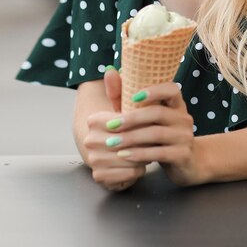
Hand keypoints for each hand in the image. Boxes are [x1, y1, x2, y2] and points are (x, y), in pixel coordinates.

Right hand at [81, 69, 145, 191]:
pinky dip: (138, 169)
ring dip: (144, 155)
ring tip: (150, 149)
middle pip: (128, 141)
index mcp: (94, 120)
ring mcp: (93, 160)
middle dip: (145, 140)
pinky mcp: (99, 176)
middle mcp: (90, 140)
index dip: (142, 123)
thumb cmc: (124, 126)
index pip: (124, 121)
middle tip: (156, 137)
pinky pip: (128, 174)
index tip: (153, 121)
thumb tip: (112, 69)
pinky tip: (141, 163)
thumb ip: (118, 88)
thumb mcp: (124, 106)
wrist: (116, 152)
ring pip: (130, 158)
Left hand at [100, 83, 202, 186]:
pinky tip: (124, 156)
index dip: (154, 91)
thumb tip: (110, 71)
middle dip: (132, 118)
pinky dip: (139, 154)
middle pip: (158, 113)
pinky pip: (159, 153)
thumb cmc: (159, 137)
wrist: (186, 163)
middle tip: (110, 125)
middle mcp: (183, 118)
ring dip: (132, 138)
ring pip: (157, 134)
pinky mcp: (183, 155)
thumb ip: (125, 97)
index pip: (172, 90)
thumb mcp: (145, 118)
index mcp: (176, 105)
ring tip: (112, 142)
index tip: (133, 96)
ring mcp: (185, 136)